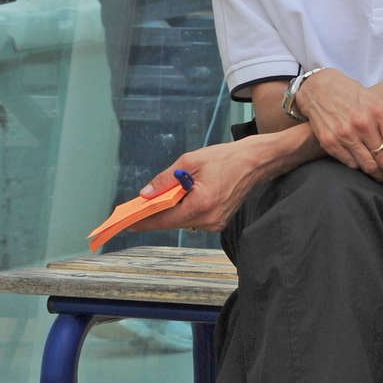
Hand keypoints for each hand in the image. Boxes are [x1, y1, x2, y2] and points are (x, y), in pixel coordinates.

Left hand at [135, 140, 274, 233]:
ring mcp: (216, 222)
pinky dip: (182, 210)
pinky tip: (177, 200)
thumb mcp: (191, 161)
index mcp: (202, 204)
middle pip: (171, 223)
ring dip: (168, 212)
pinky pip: (193, 218)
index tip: (124, 224)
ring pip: (181, 221)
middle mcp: (209, 219)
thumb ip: (165, 179)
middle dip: (153, 215)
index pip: (164, 219)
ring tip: (155, 201)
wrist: (257, 161)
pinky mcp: (219, 221)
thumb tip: (146, 194)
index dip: (142, 222)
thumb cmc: (226, 158)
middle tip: (135, 209)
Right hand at [291, 68, 382, 188]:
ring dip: (380, 177)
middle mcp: (362, 123)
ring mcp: (344, 133)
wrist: (319, 88)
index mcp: (380, 112)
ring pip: (368, 166)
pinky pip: (350, 164)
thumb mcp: (380, 106)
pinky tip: (366, 169)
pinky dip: (360, 168)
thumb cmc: (355, 98)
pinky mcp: (329, 141)